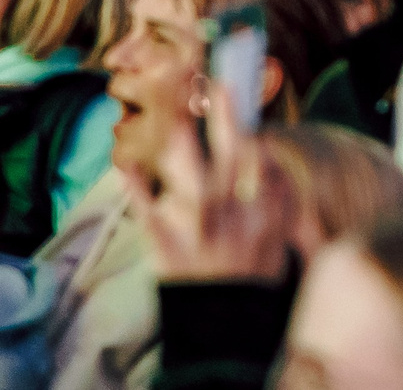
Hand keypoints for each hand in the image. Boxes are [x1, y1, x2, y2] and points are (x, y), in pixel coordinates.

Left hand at [121, 88, 294, 284]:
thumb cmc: (253, 272)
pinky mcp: (163, 239)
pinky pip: (143, 204)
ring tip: (173, 106)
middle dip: (225, 112)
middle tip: (218, 82)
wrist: (224, 320)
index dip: (245, 121)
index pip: (259, 154)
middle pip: (230, 149)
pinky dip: (132, 182)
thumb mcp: (281, 234)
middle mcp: (232, 209)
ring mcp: (196, 223)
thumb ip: (277, 195)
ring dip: (181, 135)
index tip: (233, 91)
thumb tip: (265, 151)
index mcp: (263, 207)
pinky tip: (122, 160)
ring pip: (187, 167)